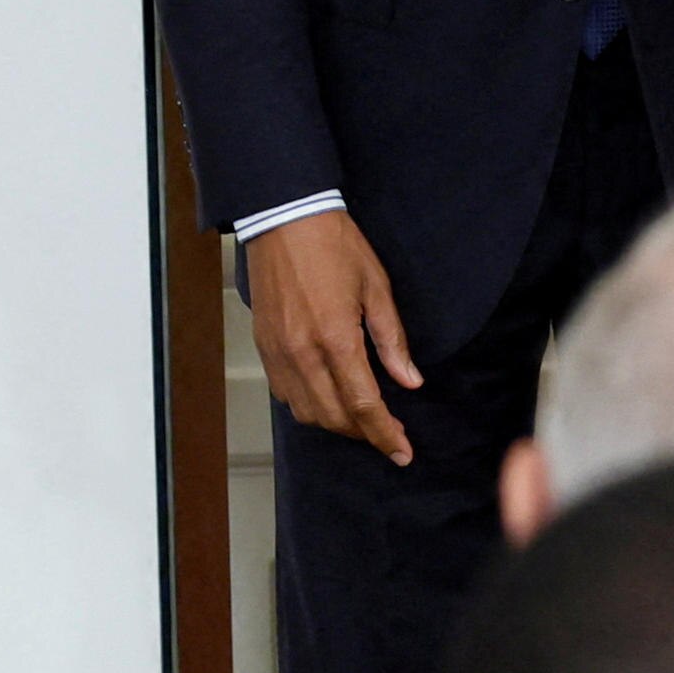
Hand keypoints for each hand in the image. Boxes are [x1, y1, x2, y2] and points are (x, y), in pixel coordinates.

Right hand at [248, 210, 420, 462]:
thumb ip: (392, 341)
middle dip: (363, 433)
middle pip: (334, 417)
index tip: (402, 452)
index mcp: (336, 338)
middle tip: (388, 435)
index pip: (363, 404)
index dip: (384, 434)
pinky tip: (327, 398)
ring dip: (336, 424)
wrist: (285, 220)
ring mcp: (279, 353)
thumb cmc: (335, 247)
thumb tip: (409, 380)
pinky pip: (285, 395)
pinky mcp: (264, 347)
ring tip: (361, 419)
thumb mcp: (377, 288)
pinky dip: (309, 407)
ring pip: (306, 412)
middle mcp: (303, 353)